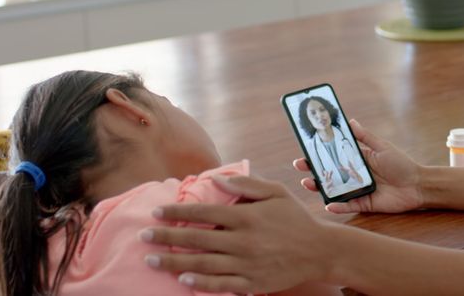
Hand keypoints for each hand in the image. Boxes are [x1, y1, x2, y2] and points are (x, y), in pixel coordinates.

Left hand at [143, 175, 336, 293]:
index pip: (203, 211)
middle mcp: (243, 239)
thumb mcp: (276, 192)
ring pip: (202, 264)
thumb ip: (246, 185)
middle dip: (166, 237)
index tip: (156, 212)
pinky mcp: (251, 282)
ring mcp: (246, 263)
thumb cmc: (296, 219)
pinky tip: (182, 279)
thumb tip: (218, 179)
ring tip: (152, 259)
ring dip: (174, 261)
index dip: (177, 211)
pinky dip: (200, 282)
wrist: (320, 251)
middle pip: (196, 238)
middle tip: (143, 237)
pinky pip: (220, 284)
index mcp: (246, 215)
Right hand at [294, 120, 422, 213]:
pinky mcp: (364, 204)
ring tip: (308, 183)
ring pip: (334, 190)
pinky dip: (338, 207)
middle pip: (330, 173)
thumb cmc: (402, 164)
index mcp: (358, 160)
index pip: (334, 156)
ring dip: (320, 188)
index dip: (320, 154)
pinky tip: (328, 204)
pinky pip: (348, 205)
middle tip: (300, 166)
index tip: (305, 149)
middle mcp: (354, 175)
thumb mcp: (382, 147)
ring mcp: (357, 190)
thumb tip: (350, 121)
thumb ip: (365, 137)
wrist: (418, 185)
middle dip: (313, 170)